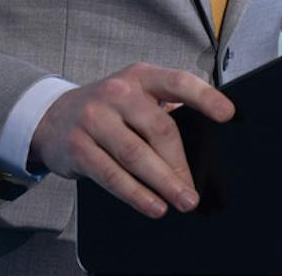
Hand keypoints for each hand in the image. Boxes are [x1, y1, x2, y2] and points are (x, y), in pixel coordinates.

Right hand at [29, 62, 234, 218]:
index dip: (205, 97)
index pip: (178, 82)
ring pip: (135, 154)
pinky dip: (135, 193)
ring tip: (181, 200)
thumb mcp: (135, 95)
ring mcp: (95, 118)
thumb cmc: (108, 109)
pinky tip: (153, 205)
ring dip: (162, 182)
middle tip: (194, 190)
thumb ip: (164, 109)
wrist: (53, 117)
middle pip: (158, 127)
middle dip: (180, 162)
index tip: (229, 115)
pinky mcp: (79, 146)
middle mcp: (118, 92)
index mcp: (141, 76)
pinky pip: (111, 174)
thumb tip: (205, 140)